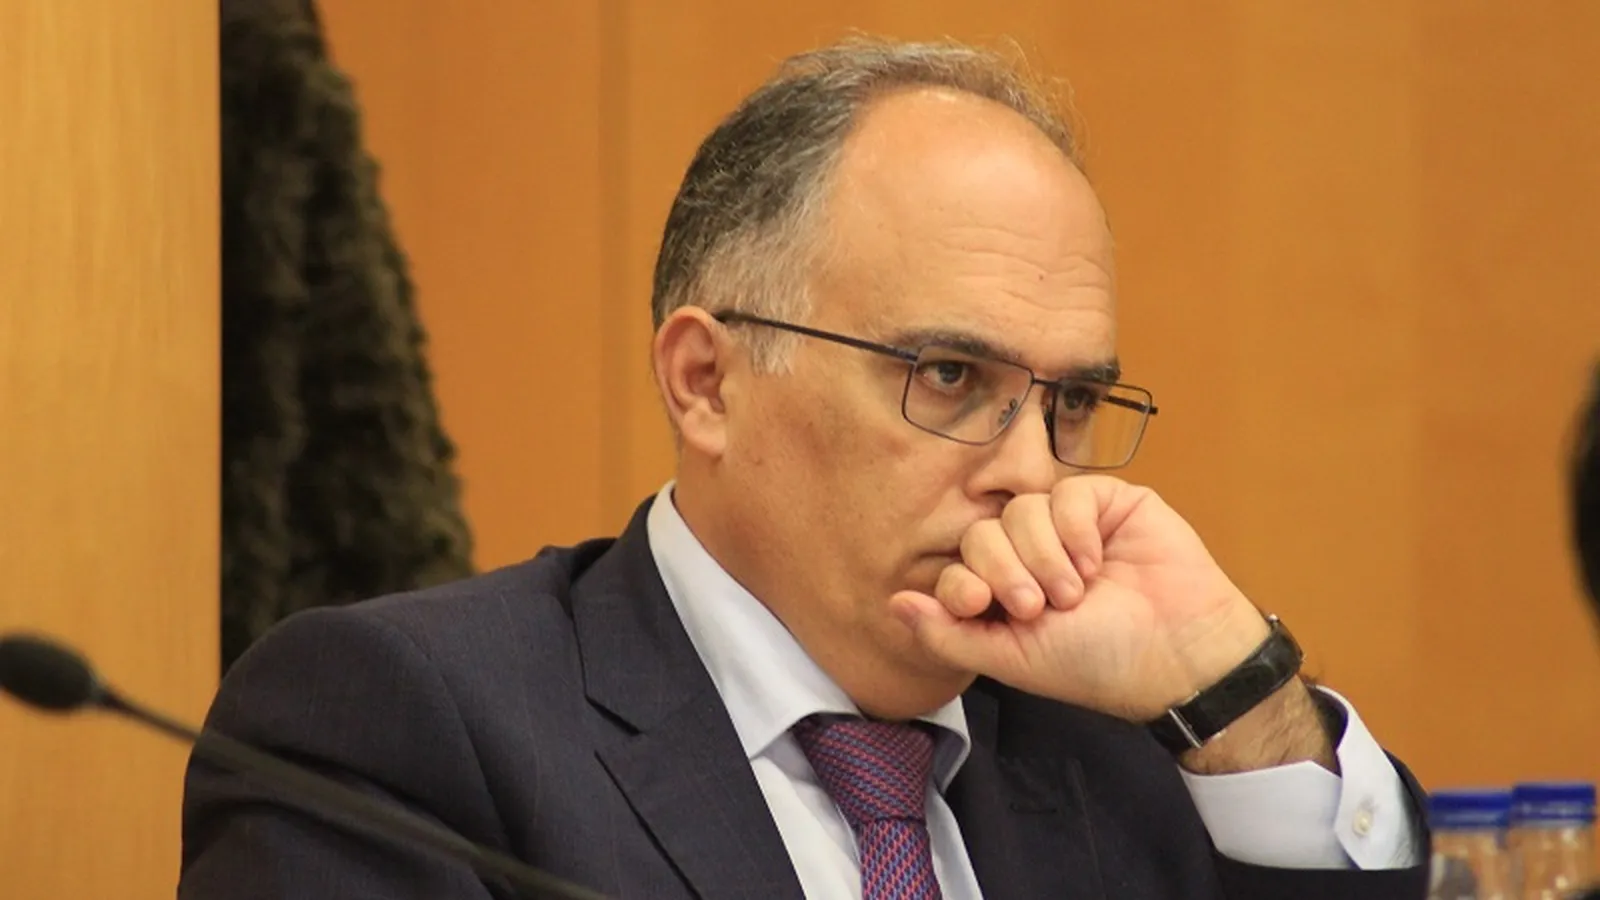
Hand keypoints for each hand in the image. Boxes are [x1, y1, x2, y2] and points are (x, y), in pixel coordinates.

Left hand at [891, 475, 1273, 724]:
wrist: (1177, 654)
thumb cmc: (1097, 664)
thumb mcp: (1012, 659)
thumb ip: (948, 635)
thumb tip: (893, 604)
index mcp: (1002, 593)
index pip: (955, 567)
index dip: (962, 582)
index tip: (983, 605)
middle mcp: (1029, 554)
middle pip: (981, 532)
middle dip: (1006, 571)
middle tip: (1040, 607)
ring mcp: (1066, 525)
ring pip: (1020, 508)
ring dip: (1045, 556)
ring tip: (1076, 593)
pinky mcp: (1105, 502)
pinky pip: (1066, 491)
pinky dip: (1075, 530)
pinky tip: (1097, 562)